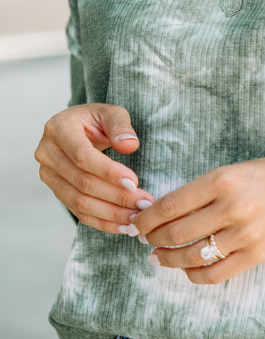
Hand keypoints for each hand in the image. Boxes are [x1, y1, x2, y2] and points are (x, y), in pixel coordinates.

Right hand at [34, 103, 154, 233]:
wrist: (79, 128)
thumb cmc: (96, 119)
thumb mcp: (111, 113)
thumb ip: (120, 126)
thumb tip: (130, 145)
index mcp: (58, 129)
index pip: (82, 156)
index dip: (108, 172)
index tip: (134, 182)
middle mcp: (47, 153)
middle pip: (82, 182)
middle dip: (116, 196)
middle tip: (144, 203)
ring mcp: (48, 175)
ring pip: (79, 202)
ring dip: (111, 213)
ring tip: (137, 217)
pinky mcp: (56, 190)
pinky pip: (78, 212)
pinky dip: (101, 221)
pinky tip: (122, 225)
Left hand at [131, 157, 264, 283]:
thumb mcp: (230, 171)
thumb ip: (198, 191)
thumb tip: (160, 211)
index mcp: (221, 180)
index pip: (170, 205)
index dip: (146, 218)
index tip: (136, 222)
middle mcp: (230, 208)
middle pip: (176, 233)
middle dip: (152, 238)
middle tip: (144, 239)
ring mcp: (243, 235)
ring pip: (191, 256)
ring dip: (167, 259)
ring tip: (158, 256)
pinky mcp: (254, 255)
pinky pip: (213, 274)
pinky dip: (192, 274)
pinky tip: (185, 267)